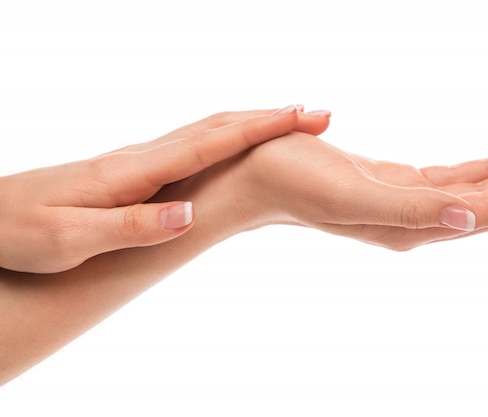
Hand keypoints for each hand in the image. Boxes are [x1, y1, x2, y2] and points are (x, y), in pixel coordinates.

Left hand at [0, 106, 330, 272]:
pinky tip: (237, 145)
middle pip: (218, 126)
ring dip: (253, 124)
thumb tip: (192, 214)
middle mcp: (142, 157)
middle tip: (319, 115)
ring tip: (293, 123)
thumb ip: (132, 226)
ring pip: (207, 132)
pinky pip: (193, 147)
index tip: (305, 114)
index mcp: (134, 171)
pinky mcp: (135, 171)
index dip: (262, 128)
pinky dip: (227, 138)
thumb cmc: (17, 231)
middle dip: (271, 118)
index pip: (211, 142)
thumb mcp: (68, 241)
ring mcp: (139, 161)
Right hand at [186, 132, 487, 250]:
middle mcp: (417, 221)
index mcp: (412, 226)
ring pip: (480, 193)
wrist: (254, 179)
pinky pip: (455, 180)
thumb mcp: (352, 193)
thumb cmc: (293, 182)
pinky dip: (487, 168)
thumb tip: (468, 218)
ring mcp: (407, 205)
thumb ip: (410, 208)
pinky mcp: (395, 187)